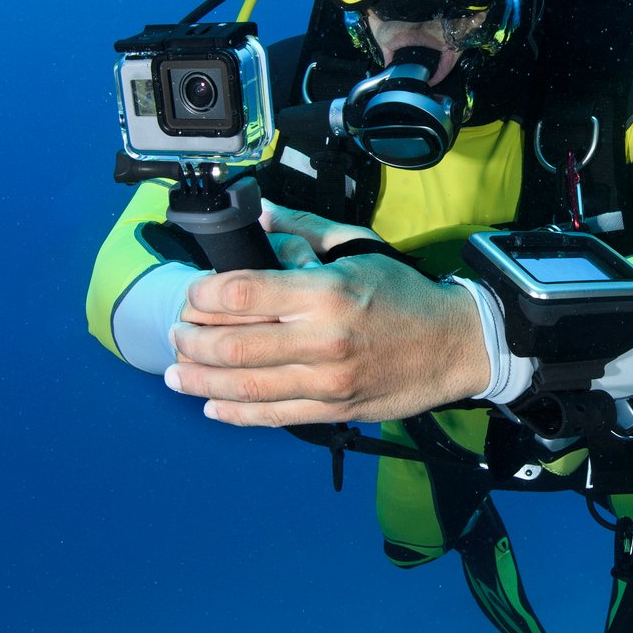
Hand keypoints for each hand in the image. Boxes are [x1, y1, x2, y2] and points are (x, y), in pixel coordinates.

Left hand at [166, 254, 491, 426]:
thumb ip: (304, 232)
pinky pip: (270, 416)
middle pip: (232, 346)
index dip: (201, 295)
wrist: (455, 344)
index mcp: (325, 292)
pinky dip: (233, 412)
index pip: (240, 294)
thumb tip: (261, 216)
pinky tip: (211, 404)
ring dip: (199, 381)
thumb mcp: (357, 248)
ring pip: (243, 386)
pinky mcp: (333, 411)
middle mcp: (322, 340)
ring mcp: (327, 382)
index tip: (191, 294)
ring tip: (177, 372)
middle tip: (176, 333)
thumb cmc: (405, 293)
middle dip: (190, 341)